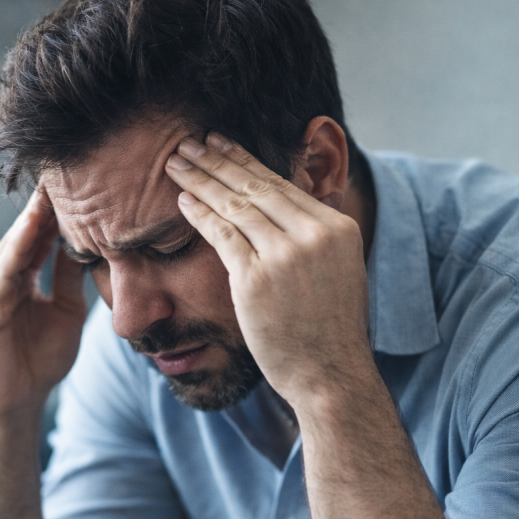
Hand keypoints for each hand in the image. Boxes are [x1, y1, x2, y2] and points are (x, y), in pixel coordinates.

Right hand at [0, 188, 85, 417]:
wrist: (11, 406)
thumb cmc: (37, 363)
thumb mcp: (65, 312)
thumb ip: (71, 280)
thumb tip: (93, 246)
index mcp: (14, 274)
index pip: (39, 232)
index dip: (60, 208)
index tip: (89, 179)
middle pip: (27, 229)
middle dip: (49, 200)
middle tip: (75, 164)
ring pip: (16, 241)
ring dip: (37, 212)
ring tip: (58, 181)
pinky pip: (6, 266)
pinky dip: (21, 243)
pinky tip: (37, 221)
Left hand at [165, 133, 371, 407]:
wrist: (330, 375)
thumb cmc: (329, 331)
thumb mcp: (341, 271)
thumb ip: (319, 237)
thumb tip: (298, 209)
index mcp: (338, 228)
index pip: (283, 184)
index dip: (247, 161)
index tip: (223, 144)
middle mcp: (315, 234)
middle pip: (257, 186)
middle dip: (218, 160)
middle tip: (190, 142)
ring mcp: (285, 255)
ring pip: (235, 204)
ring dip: (201, 179)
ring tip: (176, 162)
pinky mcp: (257, 278)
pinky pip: (221, 234)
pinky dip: (199, 214)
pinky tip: (183, 200)